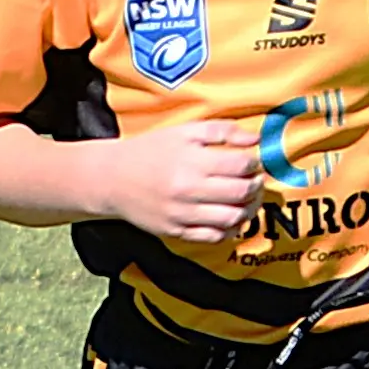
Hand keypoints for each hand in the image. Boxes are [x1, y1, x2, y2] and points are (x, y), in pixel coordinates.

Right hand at [102, 120, 261, 242]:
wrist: (112, 178)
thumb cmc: (151, 151)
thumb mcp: (184, 131)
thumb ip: (222, 131)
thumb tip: (256, 139)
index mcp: (193, 161)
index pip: (242, 165)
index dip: (254, 164)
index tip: (251, 163)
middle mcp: (189, 189)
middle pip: (241, 193)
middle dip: (256, 186)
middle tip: (254, 181)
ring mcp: (182, 214)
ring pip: (232, 218)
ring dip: (248, 209)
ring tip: (245, 200)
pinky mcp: (176, 231)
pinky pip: (213, 237)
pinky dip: (229, 230)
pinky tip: (229, 218)